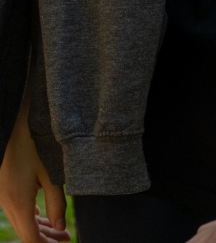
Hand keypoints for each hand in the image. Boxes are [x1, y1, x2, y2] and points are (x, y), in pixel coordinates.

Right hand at [0, 98, 68, 242]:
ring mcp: (5, 198)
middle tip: (67, 238)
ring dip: (40, 229)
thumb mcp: (52, 174)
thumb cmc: (36, 146)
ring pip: (22, 223)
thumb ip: (57, 203)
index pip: (30, 239)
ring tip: (61, 231)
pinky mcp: (6, 190)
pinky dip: (32, 218)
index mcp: (19, 204)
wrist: (15, 126)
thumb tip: (60, 229)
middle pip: (26, 234)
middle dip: (46, 240)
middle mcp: (8, 205)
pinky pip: (18, 212)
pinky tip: (43, 216)